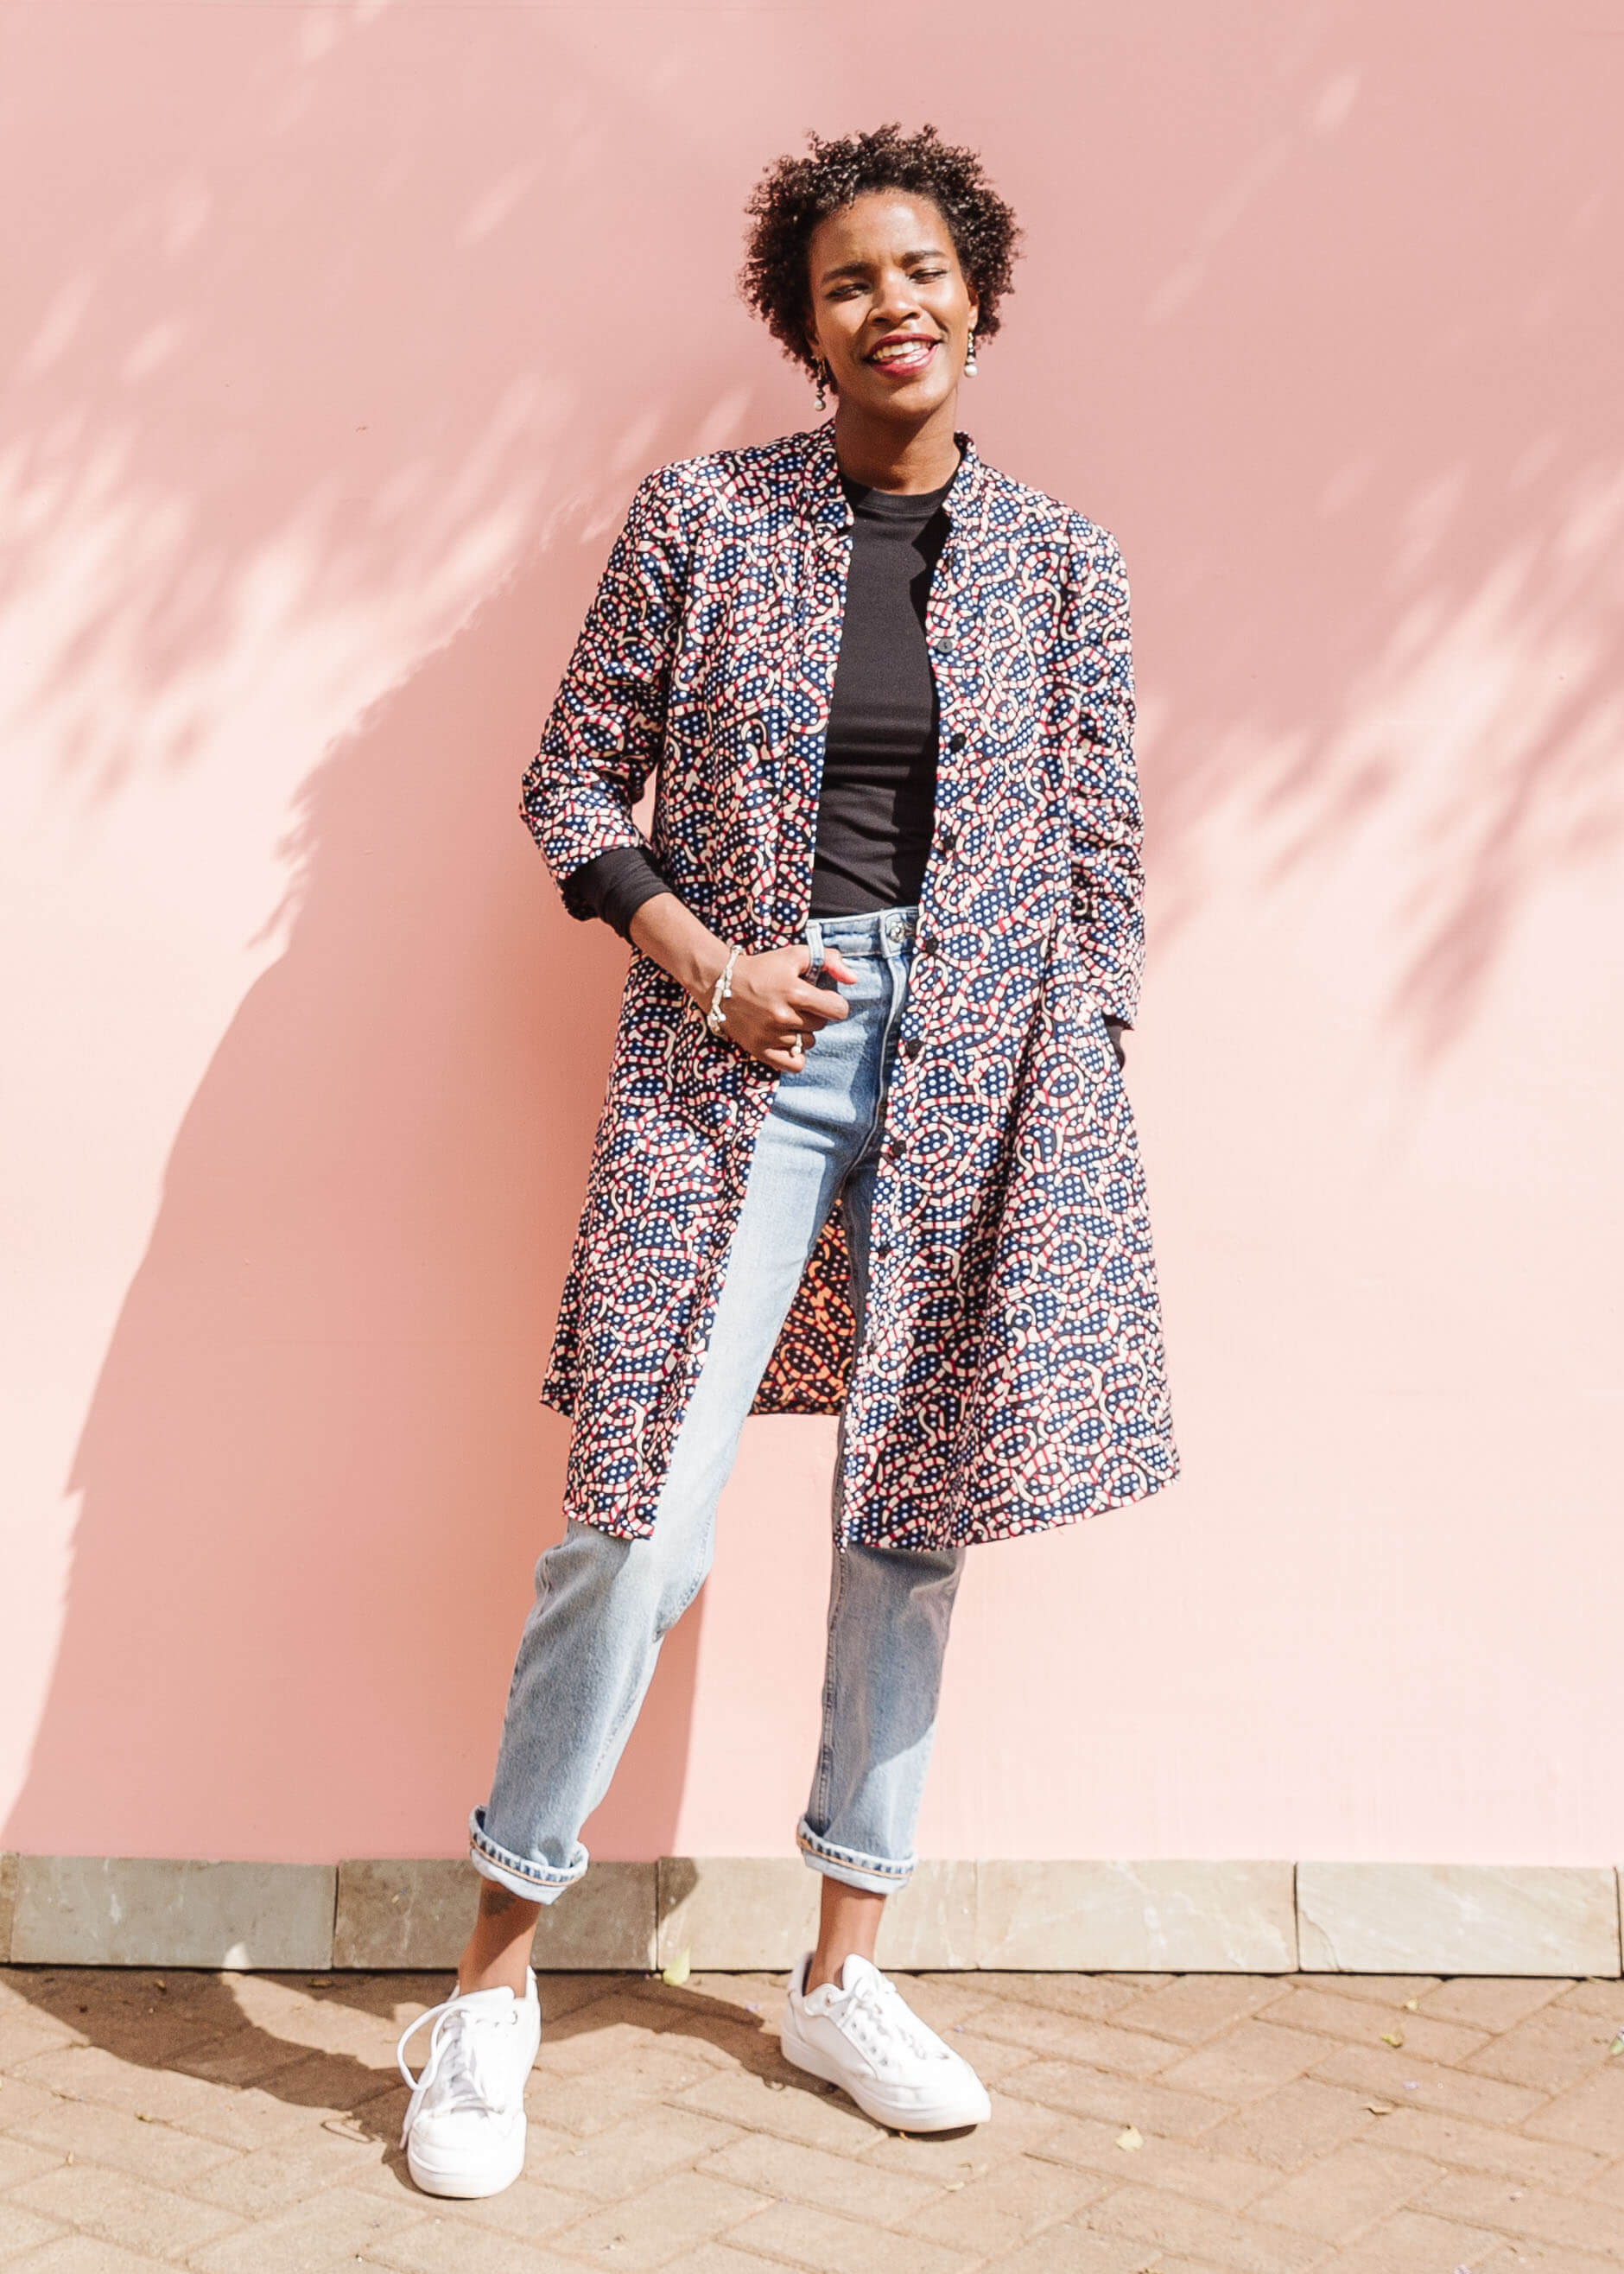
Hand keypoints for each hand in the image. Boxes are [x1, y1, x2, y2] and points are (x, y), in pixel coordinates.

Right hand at [623, 892, 856, 1072]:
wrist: (720, 983)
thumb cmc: (762, 968)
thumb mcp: (795, 955)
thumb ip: (829, 960)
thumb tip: (854, 980)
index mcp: (796, 992)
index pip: (838, 1010)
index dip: (834, 1004)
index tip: (822, 998)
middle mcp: (784, 1016)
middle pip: (821, 1026)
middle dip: (815, 1015)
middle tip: (797, 1005)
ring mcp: (772, 1036)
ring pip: (807, 1044)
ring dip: (802, 1033)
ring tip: (786, 1019)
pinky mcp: (760, 1050)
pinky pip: (794, 1065)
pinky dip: (794, 1055)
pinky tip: (786, 1041)